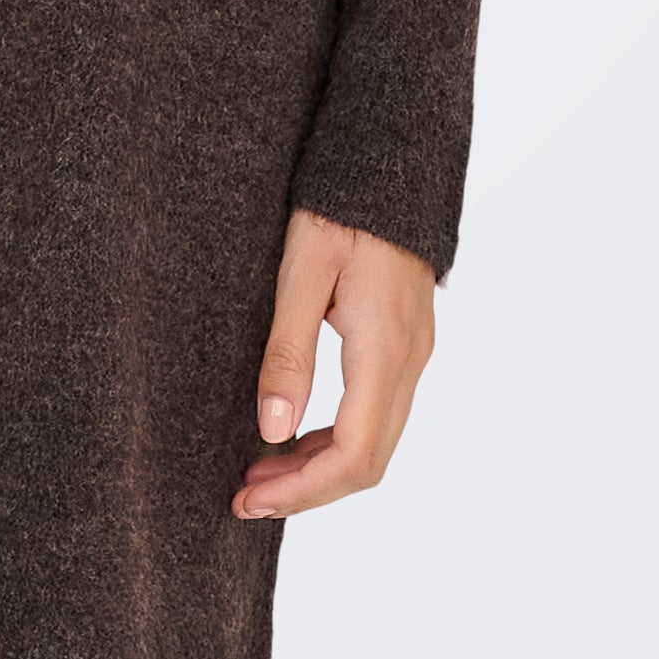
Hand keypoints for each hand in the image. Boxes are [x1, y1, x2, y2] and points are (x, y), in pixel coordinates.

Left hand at [231, 208, 434, 520]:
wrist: (387, 160)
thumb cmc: (339, 208)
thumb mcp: (301, 273)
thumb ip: (288, 353)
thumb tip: (272, 430)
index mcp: (384, 350)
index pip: (353, 455)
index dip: (302, 490)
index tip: (249, 498)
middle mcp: (409, 362)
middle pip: (368, 461)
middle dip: (307, 489)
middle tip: (245, 494)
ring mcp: (413, 354)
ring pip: (376, 441)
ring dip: (321, 466)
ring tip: (260, 469)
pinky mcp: (406, 343)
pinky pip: (378, 413)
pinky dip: (337, 438)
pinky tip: (295, 432)